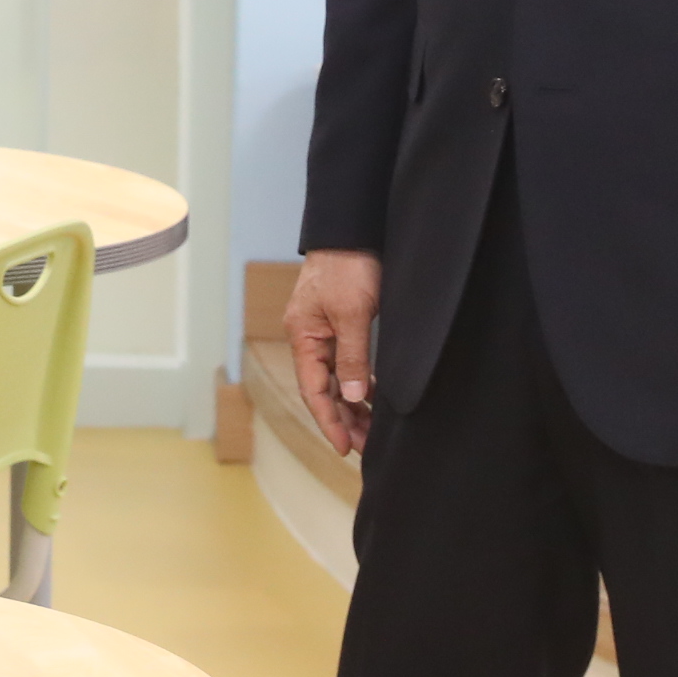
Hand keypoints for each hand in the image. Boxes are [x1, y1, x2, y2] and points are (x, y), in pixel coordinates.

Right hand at [284, 249, 383, 456]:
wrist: (353, 230)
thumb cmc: (347, 266)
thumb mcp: (351, 314)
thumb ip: (351, 358)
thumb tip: (351, 398)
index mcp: (303, 336)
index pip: (313, 390)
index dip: (329, 421)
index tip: (345, 447)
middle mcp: (309, 337)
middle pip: (324, 389)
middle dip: (344, 419)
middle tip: (368, 447)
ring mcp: (324, 331)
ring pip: (336, 379)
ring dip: (353, 405)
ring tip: (373, 430)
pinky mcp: (340, 324)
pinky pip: (346, 364)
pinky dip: (359, 384)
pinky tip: (374, 398)